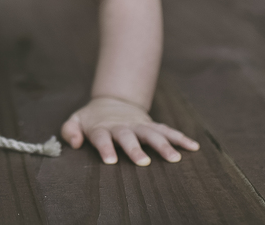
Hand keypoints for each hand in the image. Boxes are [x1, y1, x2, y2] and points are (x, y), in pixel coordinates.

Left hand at [61, 96, 198, 165]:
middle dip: (136, 149)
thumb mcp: (76, 120)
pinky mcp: (151, 125)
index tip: (111, 161)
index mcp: (102, 127)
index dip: (105, 148)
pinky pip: (167, 131)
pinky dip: (180, 138)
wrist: (112, 101)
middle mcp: (122, 126)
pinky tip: (193, 147)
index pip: (102, 138)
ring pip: (152, 134)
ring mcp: (138, 125)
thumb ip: (70, 130)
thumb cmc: (92, 118)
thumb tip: (75, 143)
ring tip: (175, 158)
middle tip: (144, 162)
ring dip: (164, 145)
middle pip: (129, 137)